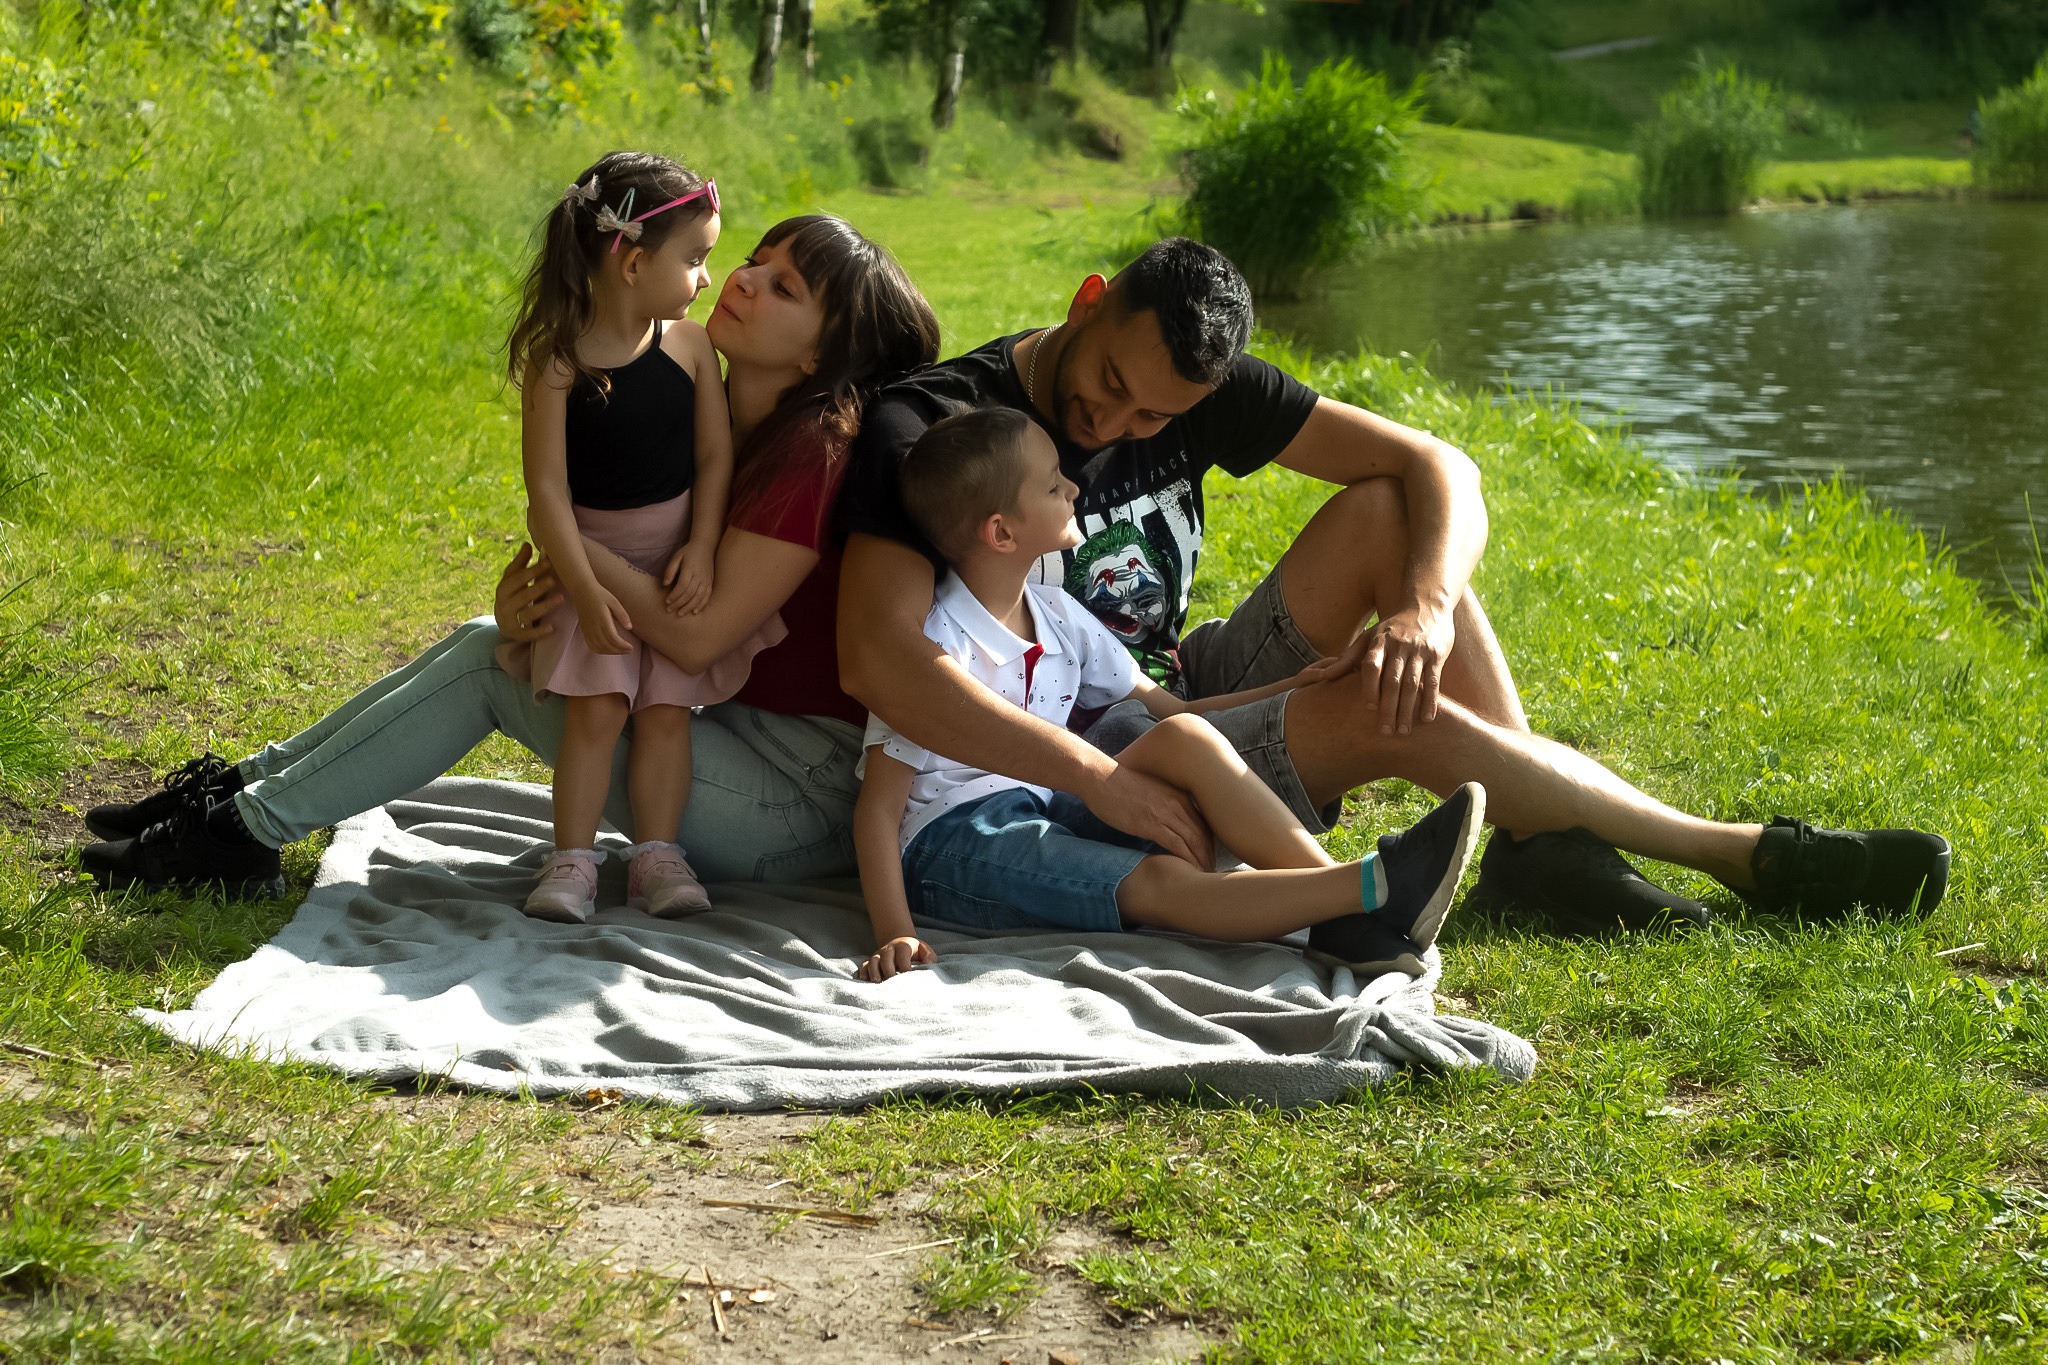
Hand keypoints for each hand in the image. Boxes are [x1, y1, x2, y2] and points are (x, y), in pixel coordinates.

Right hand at [495, 542, 563, 641]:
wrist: (503, 622)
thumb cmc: (512, 595)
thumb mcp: (513, 579)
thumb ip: (521, 563)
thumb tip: (528, 543)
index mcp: (503, 589)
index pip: (518, 579)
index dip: (533, 570)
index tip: (549, 563)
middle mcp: (504, 605)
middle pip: (523, 595)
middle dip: (538, 587)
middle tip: (554, 580)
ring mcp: (510, 621)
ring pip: (528, 613)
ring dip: (544, 606)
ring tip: (561, 599)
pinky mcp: (517, 635)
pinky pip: (528, 634)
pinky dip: (539, 631)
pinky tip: (552, 628)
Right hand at [575, 585, 634, 653]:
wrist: (582, 590)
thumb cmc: (600, 594)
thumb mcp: (614, 601)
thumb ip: (622, 614)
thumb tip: (629, 627)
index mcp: (602, 619)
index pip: (612, 638)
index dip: (622, 646)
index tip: (631, 647)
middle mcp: (593, 626)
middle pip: (606, 645)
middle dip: (619, 651)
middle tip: (629, 650)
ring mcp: (587, 629)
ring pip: (598, 647)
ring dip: (610, 652)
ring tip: (621, 651)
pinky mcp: (584, 630)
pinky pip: (591, 645)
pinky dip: (600, 651)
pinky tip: (608, 649)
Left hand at [662, 542, 714, 615]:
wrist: (705, 546)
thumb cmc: (688, 552)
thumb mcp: (677, 557)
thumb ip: (670, 570)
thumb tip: (665, 584)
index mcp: (690, 568)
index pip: (682, 586)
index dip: (674, 595)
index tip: (666, 601)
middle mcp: (700, 575)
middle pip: (689, 593)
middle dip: (679, 603)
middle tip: (670, 610)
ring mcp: (707, 580)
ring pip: (699, 597)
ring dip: (689, 607)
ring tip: (680, 614)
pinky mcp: (711, 582)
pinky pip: (707, 596)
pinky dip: (701, 605)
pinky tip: (695, 612)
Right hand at [858, 936, 935, 981]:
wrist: (900, 941)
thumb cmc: (914, 950)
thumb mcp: (924, 950)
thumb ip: (929, 956)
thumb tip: (929, 964)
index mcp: (903, 946)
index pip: (902, 956)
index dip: (905, 968)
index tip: (909, 980)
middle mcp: (889, 949)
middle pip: (886, 958)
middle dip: (889, 971)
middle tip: (893, 984)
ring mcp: (879, 954)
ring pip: (873, 961)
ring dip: (874, 972)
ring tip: (877, 982)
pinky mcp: (871, 960)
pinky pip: (864, 965)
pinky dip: (863, 973)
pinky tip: (865, 981)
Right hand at [1083, 764, 1213, 868]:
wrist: (1100, 777)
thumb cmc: (1120, 785)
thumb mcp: (1151, 791)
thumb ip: (1165, 804)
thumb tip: (1169, 823)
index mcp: (1179, 796)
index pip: (1205, 824)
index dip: (1210, 844)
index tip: (1210, 859)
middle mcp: (1178, 803)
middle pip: (1204, 834)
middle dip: (1210, 856)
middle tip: (1213, 873)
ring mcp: (1165, 813)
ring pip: (1195, 841)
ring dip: (1202, 861)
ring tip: (1205, 876)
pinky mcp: (1151, 824)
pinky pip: (1177, 845)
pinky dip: (1187, 860)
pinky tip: (1190, 871)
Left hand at [1305, 607, 1455, 734]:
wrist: (1426, 605)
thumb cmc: (1392, 628)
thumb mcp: (1368, 637)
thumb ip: (1348, 658)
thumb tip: (1324, 677)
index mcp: (1379, 642)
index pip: (1372, 666)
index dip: (1370, 688)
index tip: (1369, 710)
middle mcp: (1399, 645)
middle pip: (1392, 680)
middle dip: (1388, 708)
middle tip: (1384, 732)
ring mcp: (1419, 650)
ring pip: (1412, 684)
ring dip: (1408, 709)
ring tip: (1403, 731)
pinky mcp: (1437, 655)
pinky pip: (1433, 681)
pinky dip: (1430, 701)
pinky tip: (1427, 719)